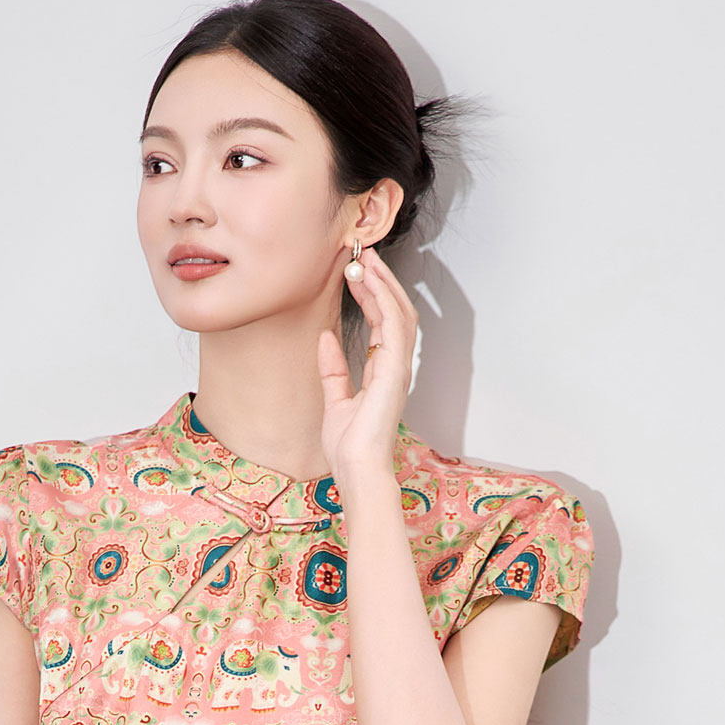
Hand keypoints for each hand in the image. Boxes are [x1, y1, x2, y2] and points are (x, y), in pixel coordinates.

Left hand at [317, 244, 417, 492]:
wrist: (357, 469)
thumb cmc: (349, 448)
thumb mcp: (335, 400)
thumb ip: (333, 369)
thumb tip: (325, 339)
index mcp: (383, 373)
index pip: (382, 324)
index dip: (370, 296)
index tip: (354, 273)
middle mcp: (395, 367)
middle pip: (395, 312)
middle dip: (380, 281)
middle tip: (362, 254)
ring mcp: (399, 368)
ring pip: (398, 312)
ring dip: (383, 283)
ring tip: (366, 258)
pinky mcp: (395, 370)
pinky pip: (394, 325)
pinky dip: (383, 299)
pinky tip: (370, 281)